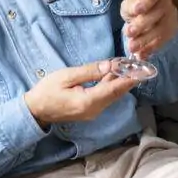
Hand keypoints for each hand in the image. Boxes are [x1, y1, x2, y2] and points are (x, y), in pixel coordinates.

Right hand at [23, 60, 137, 128]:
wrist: (35, 110)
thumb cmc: (47, 90)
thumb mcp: (67, 76)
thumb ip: (89, 71)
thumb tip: (110, 66)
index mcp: (88, 101)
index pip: (114, 89)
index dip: (129, 79)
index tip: (142, 71)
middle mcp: (94, 110)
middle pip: (116, 93)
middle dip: (129, 79)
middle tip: (141, 66)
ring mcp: (92, 111)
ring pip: (112, 95)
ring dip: (121, 82)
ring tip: (132, 68)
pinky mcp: (90, 109)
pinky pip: (105, 97)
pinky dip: (112, 86)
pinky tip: (116, 75)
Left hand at [121, 0, 177, 59]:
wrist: (148, 14)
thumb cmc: (136, 6)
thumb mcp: (130, 4)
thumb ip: (131, 7)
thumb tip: (134, 12)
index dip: (145, 2)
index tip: (136, 10)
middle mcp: (167, 2)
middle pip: (157, 13)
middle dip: (142, 24)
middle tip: (128, 33)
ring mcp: (171, 16)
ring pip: (161, 29)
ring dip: (145, 40)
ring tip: (132, 47)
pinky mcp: (172, 30)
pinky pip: (163, 41)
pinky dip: (151, 48)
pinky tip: (141, 54)